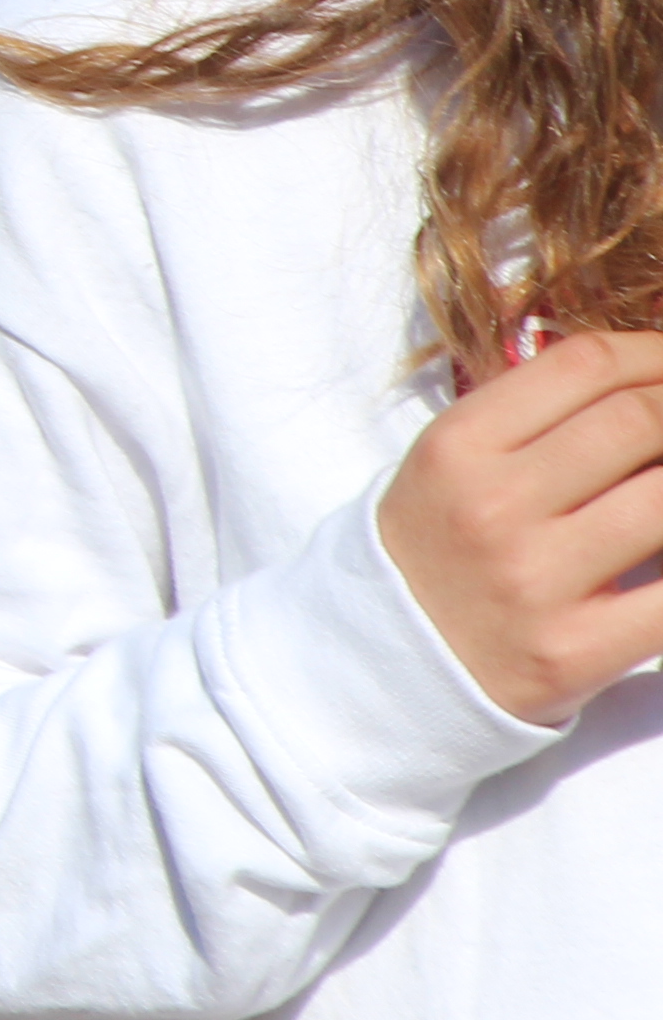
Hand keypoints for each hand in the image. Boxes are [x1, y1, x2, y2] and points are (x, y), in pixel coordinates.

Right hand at [377, 322, 662, 723]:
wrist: (384, 665)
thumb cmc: (437, 549)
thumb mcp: (453, 465)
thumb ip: (538, 417)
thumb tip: (658, 386)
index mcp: (456, 447)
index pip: (585, 365)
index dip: (658, 354)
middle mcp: (490, 507)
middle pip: (638, 421)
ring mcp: (532, 581)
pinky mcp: (572, 652)